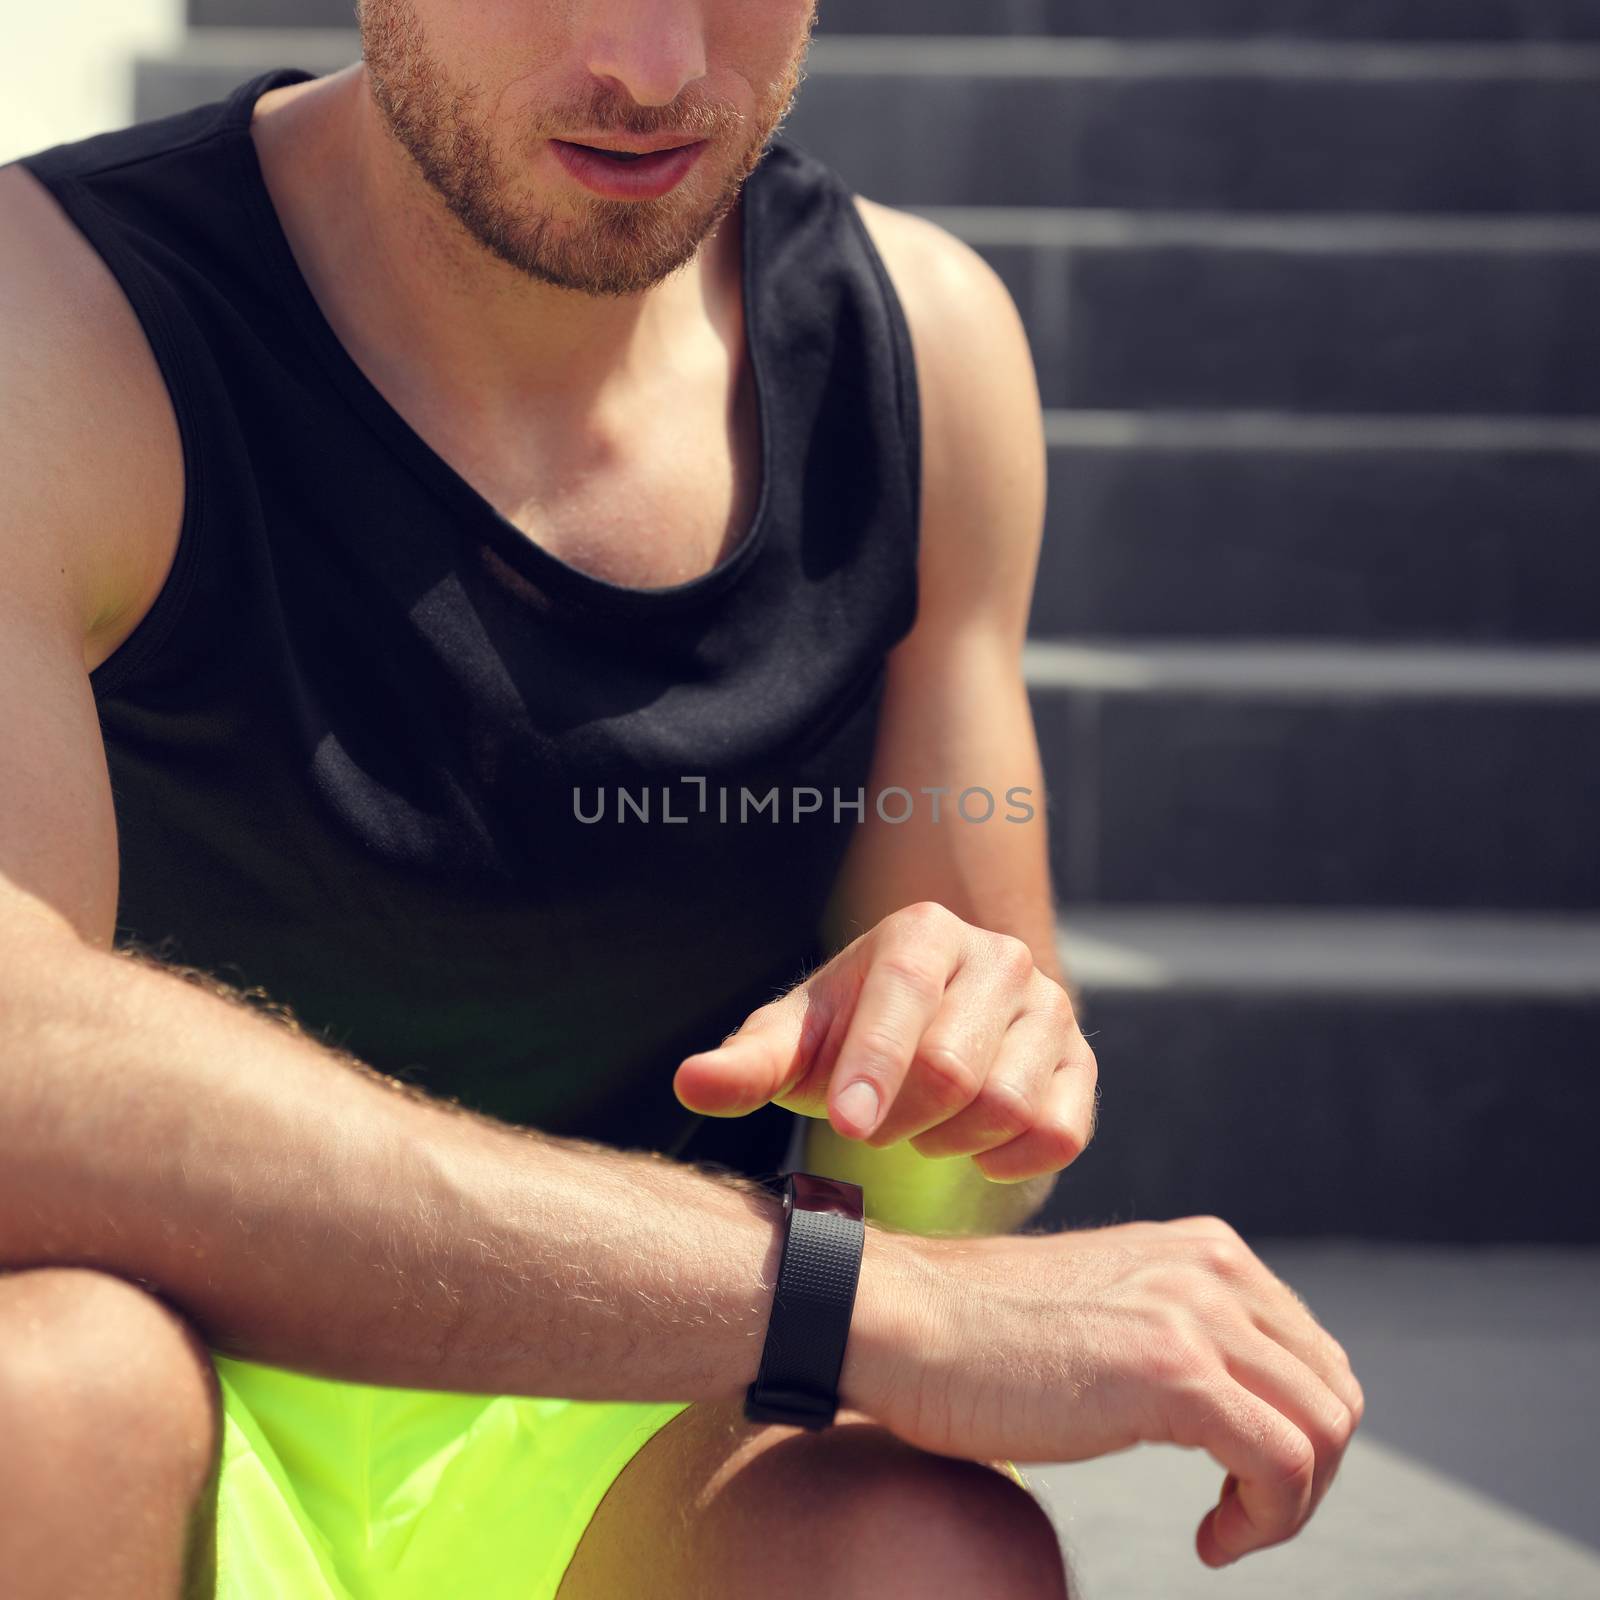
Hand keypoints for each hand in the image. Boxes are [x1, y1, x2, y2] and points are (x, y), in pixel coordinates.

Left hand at [672, 900, 1095, 1181]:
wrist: (922, 1038)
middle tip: (875, 1120)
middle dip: (901, 1115)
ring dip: (950, 1140)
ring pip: (1009, 1104)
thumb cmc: (845, 1039)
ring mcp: (1049, 1007)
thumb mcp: (792, 1043)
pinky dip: (1012, 1160)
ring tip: (920, 1126)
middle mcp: (998, 956)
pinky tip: (973, 1149)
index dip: (873, 1067)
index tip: (846, 1125)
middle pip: (955, 1066)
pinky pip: (1060, 1132)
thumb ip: (745, 1062)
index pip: (903, 997)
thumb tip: (690, 1083)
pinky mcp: (1080, 1062)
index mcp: (923, 931)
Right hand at [854, 1216, 1364, 1568]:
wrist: (907, 1326)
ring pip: (1325, 1429)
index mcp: (1203, 1249)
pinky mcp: (1173, 1371)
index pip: (1311, 1353)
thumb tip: (1226, 1397)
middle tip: (1239, 1515)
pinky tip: (1210, 1541)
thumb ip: (1170, 1329)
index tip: (1237, 1481)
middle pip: (1333, 1391)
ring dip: (1289, 1505)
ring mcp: (1195, 1313)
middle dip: (1306, 1472)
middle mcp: (1212, 1267)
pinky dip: (1265, 1522)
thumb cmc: (980, 1337)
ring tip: (1224, 1531)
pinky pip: (1284, 1464)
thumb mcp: (1103, 1311)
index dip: (1295, 1433)